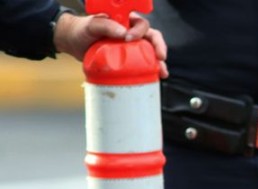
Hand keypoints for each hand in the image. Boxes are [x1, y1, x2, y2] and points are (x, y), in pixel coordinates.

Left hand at [53, 11, 168, 77]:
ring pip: (151, 51)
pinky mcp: (129, 59)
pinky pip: (144, 63)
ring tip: (162, 72)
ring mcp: (132, 47)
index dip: (140, 31)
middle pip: (152, 37)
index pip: (140, 24)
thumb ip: (105, 25)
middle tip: (160, 57)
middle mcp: (132, 32)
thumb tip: (122, 33)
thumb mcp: (91, 25)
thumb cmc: (81, 30)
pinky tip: (156, 77)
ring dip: (159, 62)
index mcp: (125, 21)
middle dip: (159, 46)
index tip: (130, 39)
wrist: (73, 43)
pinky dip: (151, 70)